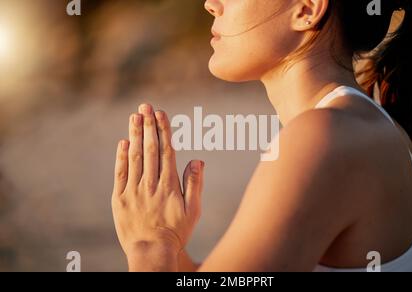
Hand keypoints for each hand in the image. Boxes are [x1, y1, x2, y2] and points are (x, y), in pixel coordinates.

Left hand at [111, 104, 203, 270]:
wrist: (151, 251)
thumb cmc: (176, 231)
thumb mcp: (193, 210)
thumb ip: (195, 184)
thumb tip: (198, 160)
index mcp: (169, 185)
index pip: (167, 151)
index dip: (164, 130)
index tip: (161, 114)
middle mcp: (151, 184)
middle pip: (150, 149)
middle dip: (148, 126)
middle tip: (146, 106)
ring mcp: (134, 190)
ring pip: (135, 157)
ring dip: (135, 135)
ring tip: (135, 116)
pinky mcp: (120, 198)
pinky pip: (120, 173)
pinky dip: (121, 157)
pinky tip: (123, 142)